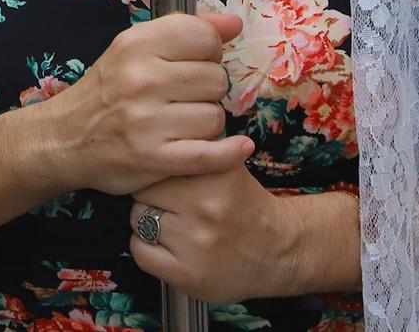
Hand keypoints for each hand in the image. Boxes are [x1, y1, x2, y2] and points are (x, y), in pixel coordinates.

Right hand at [32, 10, 252, 198]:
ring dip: (207, 123)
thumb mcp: (134, 47)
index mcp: (136, 44)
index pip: (204, 38)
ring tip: (185, 122)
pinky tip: (238, 148)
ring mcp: (146, 122)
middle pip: (216, 80)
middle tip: (186, 97)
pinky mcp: (153, 159)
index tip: (196, 62)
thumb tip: (233, 23)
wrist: (64, 138)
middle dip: (208, 90)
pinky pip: (210, 154)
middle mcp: (141, 79)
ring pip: (215, 117)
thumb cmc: (107, 90)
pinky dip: (229, 153)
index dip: (209, 51)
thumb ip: (185, 30)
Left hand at [131, 168, 341, 305]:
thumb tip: (156, 142)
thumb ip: (196, 151)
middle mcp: (205, 207)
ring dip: (148, 222)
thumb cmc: (247, 206)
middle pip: (143, 193)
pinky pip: (140, 253)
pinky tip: (169, 247)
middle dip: (151, 197)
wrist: (279, 250)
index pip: (158, 165)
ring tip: (173, 225)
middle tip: (170, 205)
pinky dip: (148, 249)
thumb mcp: (228, 167)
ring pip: (138, 221)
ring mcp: (195, 244)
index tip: (168, 180)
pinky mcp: (188, 275)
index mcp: (216, 174)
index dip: (160, 173)